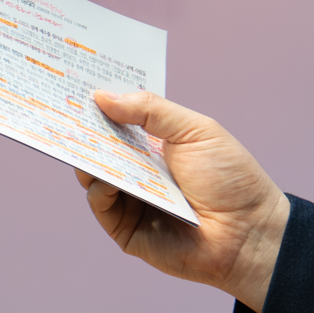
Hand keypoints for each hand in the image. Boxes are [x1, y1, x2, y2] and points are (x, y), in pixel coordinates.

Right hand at [80, 90, 291, 311]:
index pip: (120, 120)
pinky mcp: (127, 230)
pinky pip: (102, 206)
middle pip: (102, 146)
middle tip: (63, 106)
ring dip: (87, 157)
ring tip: (79, 139)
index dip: (102, 104)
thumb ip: (150, 110)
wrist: (250, 231)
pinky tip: (104, 178)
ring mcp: (132, 200)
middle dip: (85, 128)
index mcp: (156, 145)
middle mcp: (140, 171)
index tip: (78, 81)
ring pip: (95, 175)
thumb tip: (103, 96)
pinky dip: (98, 190)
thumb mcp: (194, 131)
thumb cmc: (230, 178)